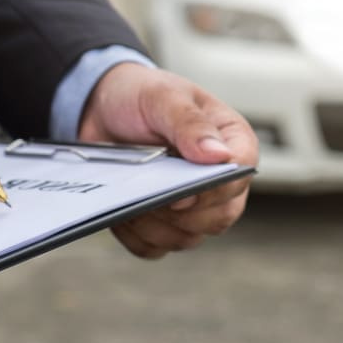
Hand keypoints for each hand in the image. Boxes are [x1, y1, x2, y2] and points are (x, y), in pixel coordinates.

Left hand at [78, 64, 257, 258]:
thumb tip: (219, 157)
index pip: (241, 173)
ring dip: (156, 227)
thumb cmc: (140, 94)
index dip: (215, 189)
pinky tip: (121, 213)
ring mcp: (192, 204)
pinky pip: (156, 247)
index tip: (181, 194)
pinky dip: (136, 237)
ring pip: (189, 238)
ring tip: (131, 201)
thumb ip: (190, 123)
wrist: (102, 107)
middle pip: (221, 216)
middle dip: (184, 215)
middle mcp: (218, 177)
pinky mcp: (162, 222)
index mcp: (230, 140)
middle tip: (150, 196)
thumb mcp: (162, 96)